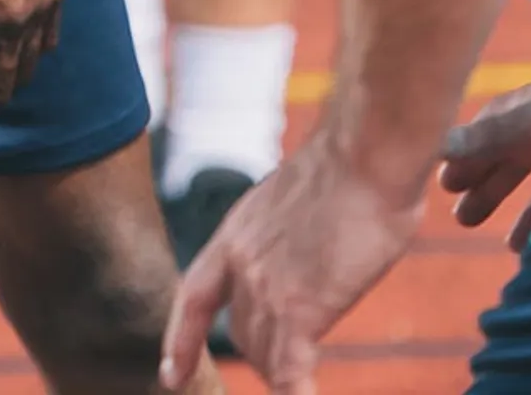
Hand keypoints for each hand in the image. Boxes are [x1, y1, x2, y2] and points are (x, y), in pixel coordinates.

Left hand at [162, 124, 422, 392]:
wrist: (362, 158)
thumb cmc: (346, 174)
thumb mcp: (293, 204)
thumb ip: (282, 236)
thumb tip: (299, 251)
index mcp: (235, 234)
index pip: (195, 296)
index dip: (181, 338)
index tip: (169, 374)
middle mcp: (240, 263)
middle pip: (242, 335)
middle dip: (265, 355)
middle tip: (295, 362)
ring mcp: (266, 288)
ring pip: (265, 358)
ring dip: (285, 374)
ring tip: (305, 381)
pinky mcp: (301, 310)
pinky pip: (291, 375)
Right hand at [440, 75, 530, 251]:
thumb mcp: (526, 126)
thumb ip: (485, 140)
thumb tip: (435, 148)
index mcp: (518, 110)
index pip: (480, 133)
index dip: (461, 156)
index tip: (440, 180)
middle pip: (501, 158)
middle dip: (479, 184)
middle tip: (457, 214)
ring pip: (529, 182)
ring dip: (507, 205)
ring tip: (489, 232)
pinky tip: (530, 244)